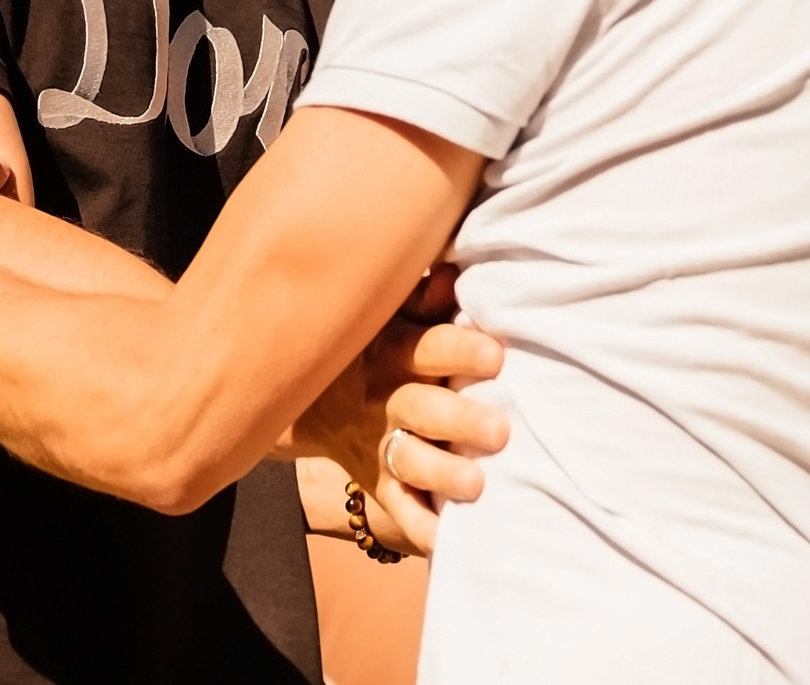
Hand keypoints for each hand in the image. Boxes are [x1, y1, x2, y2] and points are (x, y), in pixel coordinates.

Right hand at [288, 265, 505, 555]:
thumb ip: (422, 296)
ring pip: (409, 460)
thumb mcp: (387, 313)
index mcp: (394, 350)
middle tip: (500, 430)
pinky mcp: (379, 481)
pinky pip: (398, 508)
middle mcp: (387, 398)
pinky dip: (421, 527)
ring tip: (477, 486)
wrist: (309, 396)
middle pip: (421, 408)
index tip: (496, 355)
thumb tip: (455, 270)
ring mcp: (381, 443)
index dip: (459, 352)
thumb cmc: (373, 343)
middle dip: (459, 419)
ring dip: (443, 473)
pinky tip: (447, 540)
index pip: (427, 348)